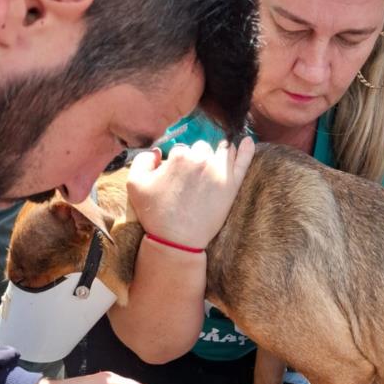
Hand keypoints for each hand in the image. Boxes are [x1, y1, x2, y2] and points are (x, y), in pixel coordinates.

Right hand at [127, 137, 254, 249]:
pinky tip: (248, 142)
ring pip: (222, 150)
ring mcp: (220, 171)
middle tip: (192, 178)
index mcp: (179, 155)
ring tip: (213, 165)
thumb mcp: (134, 184)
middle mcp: (201, 159)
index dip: (178, 161)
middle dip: (198, 157)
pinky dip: (247, 150)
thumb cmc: (155, 213)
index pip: (182, 148)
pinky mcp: (232, 185)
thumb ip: (142, 160)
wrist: (177, 241)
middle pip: (202, 148)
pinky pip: (243, 161)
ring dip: (218, 153)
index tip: (177, 176)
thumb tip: (158, 152)